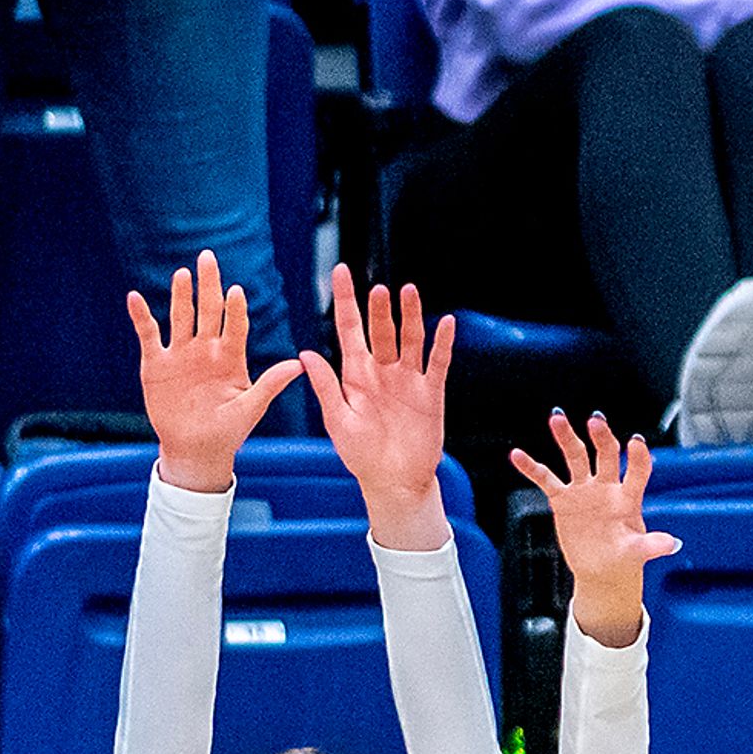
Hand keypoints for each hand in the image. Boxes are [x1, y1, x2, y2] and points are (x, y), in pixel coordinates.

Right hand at [130, 251, 306, 494]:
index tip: (236, 291)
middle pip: (208, 311)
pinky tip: (134, 298)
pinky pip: (148, 335)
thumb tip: (299, 364)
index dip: (235, 309)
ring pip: (181, 317)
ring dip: (180, 295)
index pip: (235, 326)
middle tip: (208, 258)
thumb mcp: (251, 408)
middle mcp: (207, 349)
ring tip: (182, 274)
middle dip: (208, 285)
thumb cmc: (228, 432)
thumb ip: (270, 384)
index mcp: (231, 358)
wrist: (196, 450)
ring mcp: (181, 354)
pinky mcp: (156, 363)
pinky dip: (141, 317)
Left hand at [299, 265, 453, 551]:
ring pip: (410, 339)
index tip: (341, 271)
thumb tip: (306, 355)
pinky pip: (437, 363)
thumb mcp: (338, 421)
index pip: (349, 328)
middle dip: (379, 308)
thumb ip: (326, 386)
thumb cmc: (361, 456)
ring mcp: (408, 380)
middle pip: (381, 330)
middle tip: (377, 288)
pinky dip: (442, 343)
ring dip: (410, 316)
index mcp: (355, 375)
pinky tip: (446, 323)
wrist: (394, 482)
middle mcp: (382, 371)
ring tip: (409, 292)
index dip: (346, 300)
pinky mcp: (431, 393)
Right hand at [510, 411, 679, 648]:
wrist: (602, 571)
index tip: (637, 442)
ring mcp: (584, 490)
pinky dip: (532, 467)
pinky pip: (546, 479)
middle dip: (601, 437)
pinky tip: (517, 455)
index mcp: (629, 497)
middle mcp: (607, 487)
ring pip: (575, 457)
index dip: (638, 457)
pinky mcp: (563, 499)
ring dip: (566, 437)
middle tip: (595, 421)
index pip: (637, 471)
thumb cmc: (624, 558)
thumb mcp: (638, 553)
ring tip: (557, 418)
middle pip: (604, 454)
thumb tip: (672, 545)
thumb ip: (652, 546)